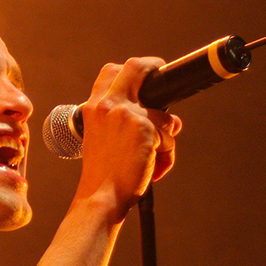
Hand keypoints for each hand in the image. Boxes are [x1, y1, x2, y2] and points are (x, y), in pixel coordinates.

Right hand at [75, 57, 181, 220]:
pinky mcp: (146, 128)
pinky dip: (166, 157)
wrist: (101, 197)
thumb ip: (128, 123)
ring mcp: (127, 114)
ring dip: (165, 139)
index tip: (145, 75)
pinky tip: (153, 171)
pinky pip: (169, 137)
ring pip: (164, 116)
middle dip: (156, 68)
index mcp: (94, 108)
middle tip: (166, 79)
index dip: (132, 70)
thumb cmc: (104, 175)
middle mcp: (108, 105)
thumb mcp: (103, 140)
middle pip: (137, 67)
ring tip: (152, 160)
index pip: (111, 71)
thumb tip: (171, 121)